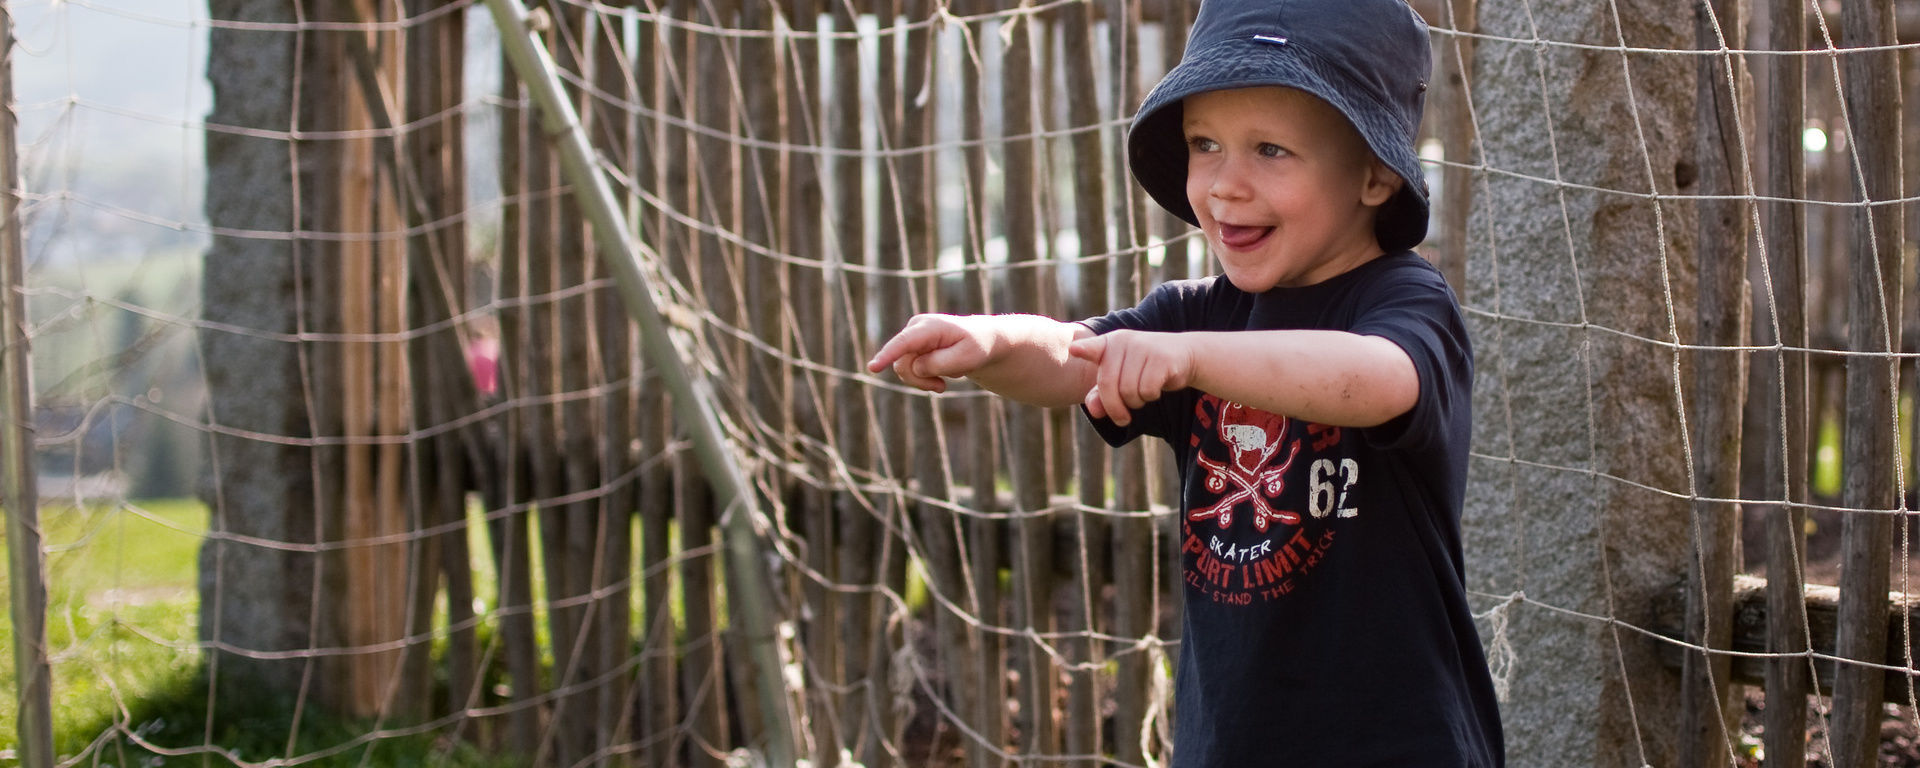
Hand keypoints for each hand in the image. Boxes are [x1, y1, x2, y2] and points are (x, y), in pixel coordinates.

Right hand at [866, 314, 993, 392]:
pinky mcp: (911, 347)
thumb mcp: (966, 358)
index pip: (904, 343)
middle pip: (903, 364)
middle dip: (920, 381)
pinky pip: (908, 370)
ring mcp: (911, 338)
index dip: (887, 355)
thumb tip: (914, 367)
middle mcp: (915, 328)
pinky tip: (941, 373)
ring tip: (944, 381)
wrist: (981, 341)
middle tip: (942, 387)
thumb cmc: (976, 347)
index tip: (872, 368)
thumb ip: (938, 364)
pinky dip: (924, 378)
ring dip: (923, 381)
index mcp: (930, 327)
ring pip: (903, 370)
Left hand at [1067, 330, 1193, 426]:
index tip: (1075, 349)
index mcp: (1110, 343)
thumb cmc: (1145, 369)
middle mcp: (1124, 342)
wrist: (1184, 356)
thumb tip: (1095, 411)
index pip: (1094, 347)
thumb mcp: (1121, 379)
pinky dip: (1151, 396)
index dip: (1085, 350)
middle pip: (1108, 385)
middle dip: (1114, 408)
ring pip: (1128, 391)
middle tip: (1122, 419)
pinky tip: (1156, 388)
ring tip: (1143, 394)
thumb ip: (1101, 396)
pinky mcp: (1161, 358)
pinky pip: (1147, 390)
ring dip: (1136, 402)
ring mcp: (1143, 347)